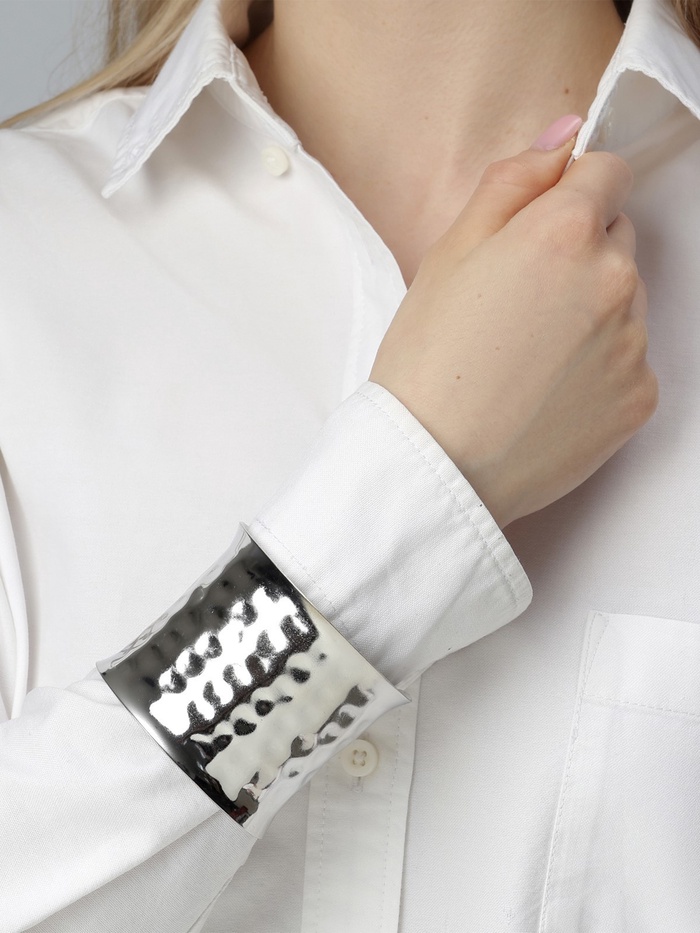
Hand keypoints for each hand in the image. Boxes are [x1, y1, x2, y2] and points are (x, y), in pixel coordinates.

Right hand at [369, 115, 656, 528]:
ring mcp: (634, 343)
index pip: (607, 174)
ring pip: (626, 300)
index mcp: (563, 232)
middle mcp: (614, 280)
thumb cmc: (428, 362)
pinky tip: (548, 390)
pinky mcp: (641, 397)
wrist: (436, 464)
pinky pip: (630, 359)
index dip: (570, 195)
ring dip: (591, 311)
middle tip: (518, 304)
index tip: (539, 230)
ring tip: (528, 355)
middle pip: (618, 237)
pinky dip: (600, 366)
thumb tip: (564, 137)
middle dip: (578, 254)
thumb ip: (511, 183)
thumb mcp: (448, 254)